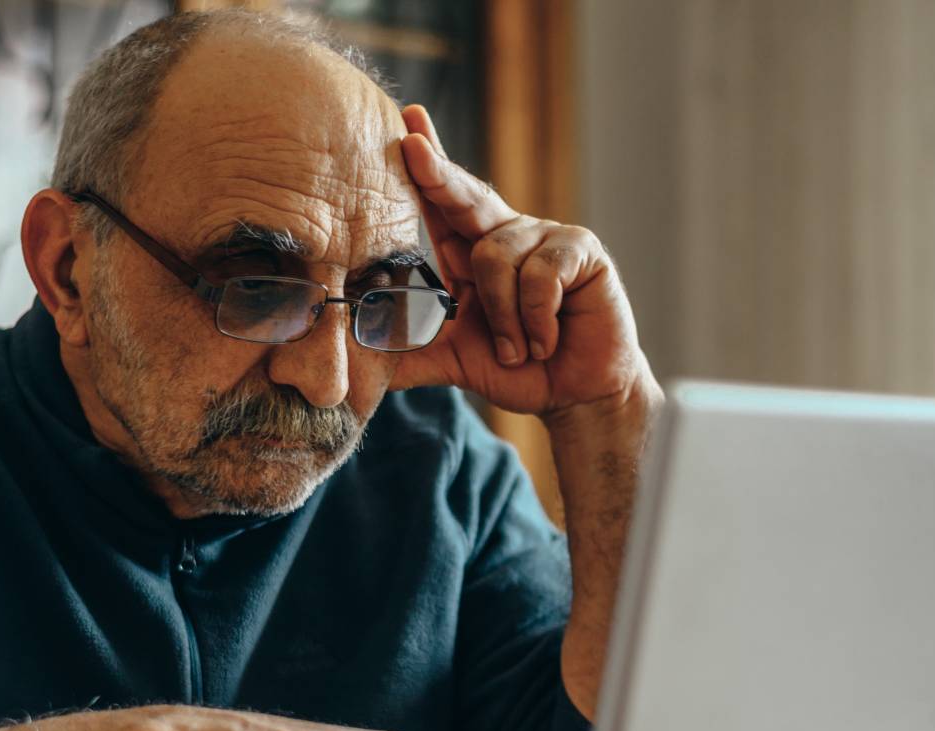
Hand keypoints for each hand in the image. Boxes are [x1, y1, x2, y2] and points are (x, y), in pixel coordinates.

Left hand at [391, 104, 652, 419]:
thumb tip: (353, 357)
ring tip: (517, 349)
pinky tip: (545, 341)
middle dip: (436, 174)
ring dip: (502, 317)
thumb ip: (409, 354)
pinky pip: (539, 274)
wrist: (575, 398)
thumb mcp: (453, 360)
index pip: (443, 203)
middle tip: (410, 146)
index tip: (404, 129)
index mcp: (473, 250)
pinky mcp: (582, 249)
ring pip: (495, 256)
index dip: (425, 165)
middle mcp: (507, 233)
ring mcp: (546, 236)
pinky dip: (534, 319)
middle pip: (465, 197)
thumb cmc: (517, 370)